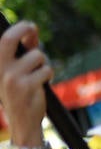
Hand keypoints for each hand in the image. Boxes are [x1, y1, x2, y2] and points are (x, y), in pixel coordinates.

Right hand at [0, 23, 51, 147]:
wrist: (22, 121)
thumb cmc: (20, 93)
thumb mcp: (15, 72)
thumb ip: (22, 53)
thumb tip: (32, 33)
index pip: (3, 40)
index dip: (18, 29)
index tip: (30, 27)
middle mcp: (0, 70)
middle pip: (8, 39)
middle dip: (23, 29)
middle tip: (33, 28)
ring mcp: (11, 78)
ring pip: (37, 56)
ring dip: (44, 63)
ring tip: (39, 76)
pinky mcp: (26, 86)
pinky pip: (46, 70)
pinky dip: (48, 75)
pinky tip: (41, 86)